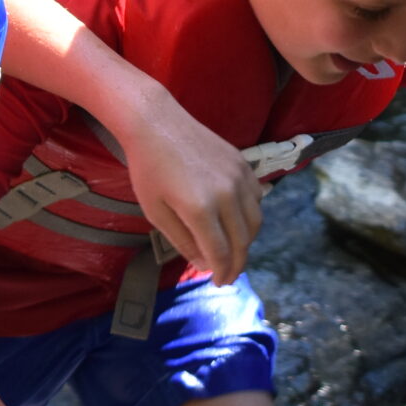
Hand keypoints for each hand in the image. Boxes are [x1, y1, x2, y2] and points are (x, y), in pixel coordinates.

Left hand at [115, 89, 260, 282]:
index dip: (222, 272)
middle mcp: (226, 194)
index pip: (221, 253)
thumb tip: (205, 262)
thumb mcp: (155, 211)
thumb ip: (181, 241)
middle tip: (228, 276)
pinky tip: (235, 221)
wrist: (157, 123)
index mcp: (200, 208)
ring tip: (232, 251)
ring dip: (246, 242)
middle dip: (237, 264)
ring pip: (255, 222)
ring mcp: (239, 177)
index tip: (219, 282)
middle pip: (242, 242)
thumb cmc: (148, 168)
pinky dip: (250, 216)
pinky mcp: (244, 164)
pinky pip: (257, 199)